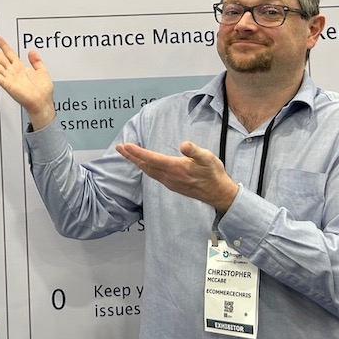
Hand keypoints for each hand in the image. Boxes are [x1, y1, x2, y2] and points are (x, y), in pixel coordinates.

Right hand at [0, 36, 55, 128]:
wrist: (42, 102)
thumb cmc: (43, 91)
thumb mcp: (42, 71)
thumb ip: (36, 61)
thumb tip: (31, 51)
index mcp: (21, 68)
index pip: (10, 54)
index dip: (4, 45)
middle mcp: (13, 72)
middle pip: (0, 58)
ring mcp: (9, 78)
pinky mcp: (7, 85)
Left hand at [115, 141, 238, 213]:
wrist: (218, 194)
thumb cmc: (214, 174)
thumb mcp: (208, 158)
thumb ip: (195, 151)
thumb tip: (184, 145)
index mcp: (175, 168)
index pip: (152, 159)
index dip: (138, 152)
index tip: (126, 146)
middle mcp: (169, 177)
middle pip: (145, 165)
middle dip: (131, 156)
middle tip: (119, 147)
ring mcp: (169, 182)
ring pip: (148, 171)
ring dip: (137, 162)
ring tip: (127, 154)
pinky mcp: (172, 185)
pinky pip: (154, 175)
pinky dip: (145, 167)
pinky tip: (144, 164)